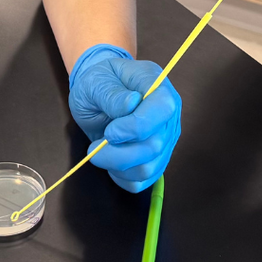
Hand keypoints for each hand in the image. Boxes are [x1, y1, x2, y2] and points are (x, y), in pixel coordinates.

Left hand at [68, 44, 181, 192]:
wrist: (99, 90)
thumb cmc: (99, 80)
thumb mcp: (97, 81)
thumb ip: (112, 94)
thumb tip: (131, 104)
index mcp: (158, 85)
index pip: (162, 109)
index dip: (136, 126)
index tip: (109, 132)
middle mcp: (168, 115)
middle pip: (155, 145)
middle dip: (119, 153)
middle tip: (93, 148)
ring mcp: (166, 139)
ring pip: (149, 167)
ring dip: (118, 166)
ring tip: (100, 152)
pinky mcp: (158, 159)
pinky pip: (144, 180)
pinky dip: (123, 177)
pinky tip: (111, 161)